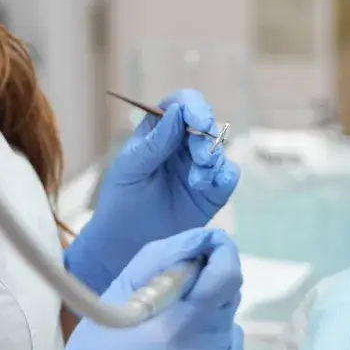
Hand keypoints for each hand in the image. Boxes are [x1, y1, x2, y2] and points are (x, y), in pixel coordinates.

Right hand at [0, 228, 244, 349]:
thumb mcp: (119, 292)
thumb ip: (163, 259)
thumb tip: (202, 238)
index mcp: (178, 325)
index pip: (227, 276)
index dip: (223, 252)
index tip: (212, 244)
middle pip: (230, 296)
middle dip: (211, 280)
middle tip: (180, 283)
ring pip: (229, 320)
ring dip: (208, 310)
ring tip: (169, 323)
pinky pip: (227, 347)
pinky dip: (210, 338)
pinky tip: (178, 347)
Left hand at [64, 89, 239, 293]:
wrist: (125, 245)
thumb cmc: (121, 202)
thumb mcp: (130, 169)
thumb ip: (154, 143)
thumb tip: (177, 112)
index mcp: (159, 132)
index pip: (181, 105)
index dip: (193, 107)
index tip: (199, 121)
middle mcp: (182, 145)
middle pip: (206, 125)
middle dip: (206, 138)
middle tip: (200, 158)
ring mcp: (199, 167)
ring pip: (219, 149)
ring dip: (213, 159)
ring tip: (197, 181)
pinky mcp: (213, 191)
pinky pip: (229, 175)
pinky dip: (225, 175)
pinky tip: (210, 186)